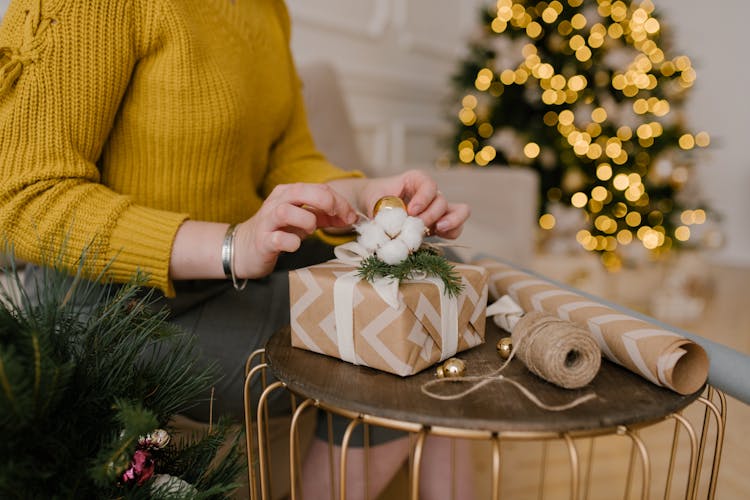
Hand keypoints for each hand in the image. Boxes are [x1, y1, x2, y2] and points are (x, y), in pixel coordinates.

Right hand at [233, 183, 356, 277]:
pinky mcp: (262, 241)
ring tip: (311, 231)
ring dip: (306, 221)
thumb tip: (350, 216)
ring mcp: (267, 221)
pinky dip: (291, 242)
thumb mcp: (303, 220)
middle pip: (301, 191)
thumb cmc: (277, 232)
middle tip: (337, 217)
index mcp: (289, 193)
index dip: (339, 201)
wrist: (244, 249)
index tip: (350, 216)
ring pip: (286, 211)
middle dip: (326, 202)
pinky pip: (277, 238)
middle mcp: (277, 202)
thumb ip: (325, 216)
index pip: (319, 188)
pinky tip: (295, 245)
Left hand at [357, 170, 469, 238]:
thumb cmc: (375, 196)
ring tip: (438, 229)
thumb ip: (379, 208)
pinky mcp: (439, 224)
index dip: (423, 198)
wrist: (374, 204)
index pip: (429, 185)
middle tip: (418, 225)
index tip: (411, 211)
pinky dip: (451, 233)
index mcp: (417, 180)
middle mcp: (431, 193)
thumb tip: (385, 224)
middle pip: (442, 201)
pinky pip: (455, 228)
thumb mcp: (372, 198)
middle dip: (431, 215)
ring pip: (460, 211)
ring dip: (451, 222)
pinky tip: (438, 236)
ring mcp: (437, 209)